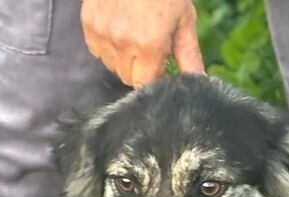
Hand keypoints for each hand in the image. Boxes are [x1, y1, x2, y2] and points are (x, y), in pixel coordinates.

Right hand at [80, 0, 203, 87]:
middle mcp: (121, 43)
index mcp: (148, 46)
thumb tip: (199, 82)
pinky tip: (118, 27)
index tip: (161, 65)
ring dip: (122, 57)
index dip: (154, 77)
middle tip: (149, 44)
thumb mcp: (184, 19)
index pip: (144, 85)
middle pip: (127, 78)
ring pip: (111, 65)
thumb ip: (189, 56)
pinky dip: (107, 44)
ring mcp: (101, 33)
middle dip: (140, 68)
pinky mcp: (88, 23)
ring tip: (134, 33)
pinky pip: (97, 49)